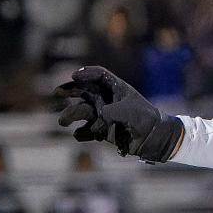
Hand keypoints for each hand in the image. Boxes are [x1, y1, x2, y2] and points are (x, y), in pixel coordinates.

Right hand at [54, 67, 182, 162]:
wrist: (154, 138)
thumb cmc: (144, 118)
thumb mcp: (128, 110)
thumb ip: (110, 111)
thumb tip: (98, 116)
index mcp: (116, 88)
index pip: (98, 76)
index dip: (86, 74)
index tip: (74, 76)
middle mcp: (107, 100)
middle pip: (84, 91)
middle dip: (70, 91)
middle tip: (57, 92)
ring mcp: (103, 115)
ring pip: (82, 112)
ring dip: (71, 115)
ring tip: (63, 122)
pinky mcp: (103, 131)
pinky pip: (87, 131)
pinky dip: (82, 133)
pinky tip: (79, 134)